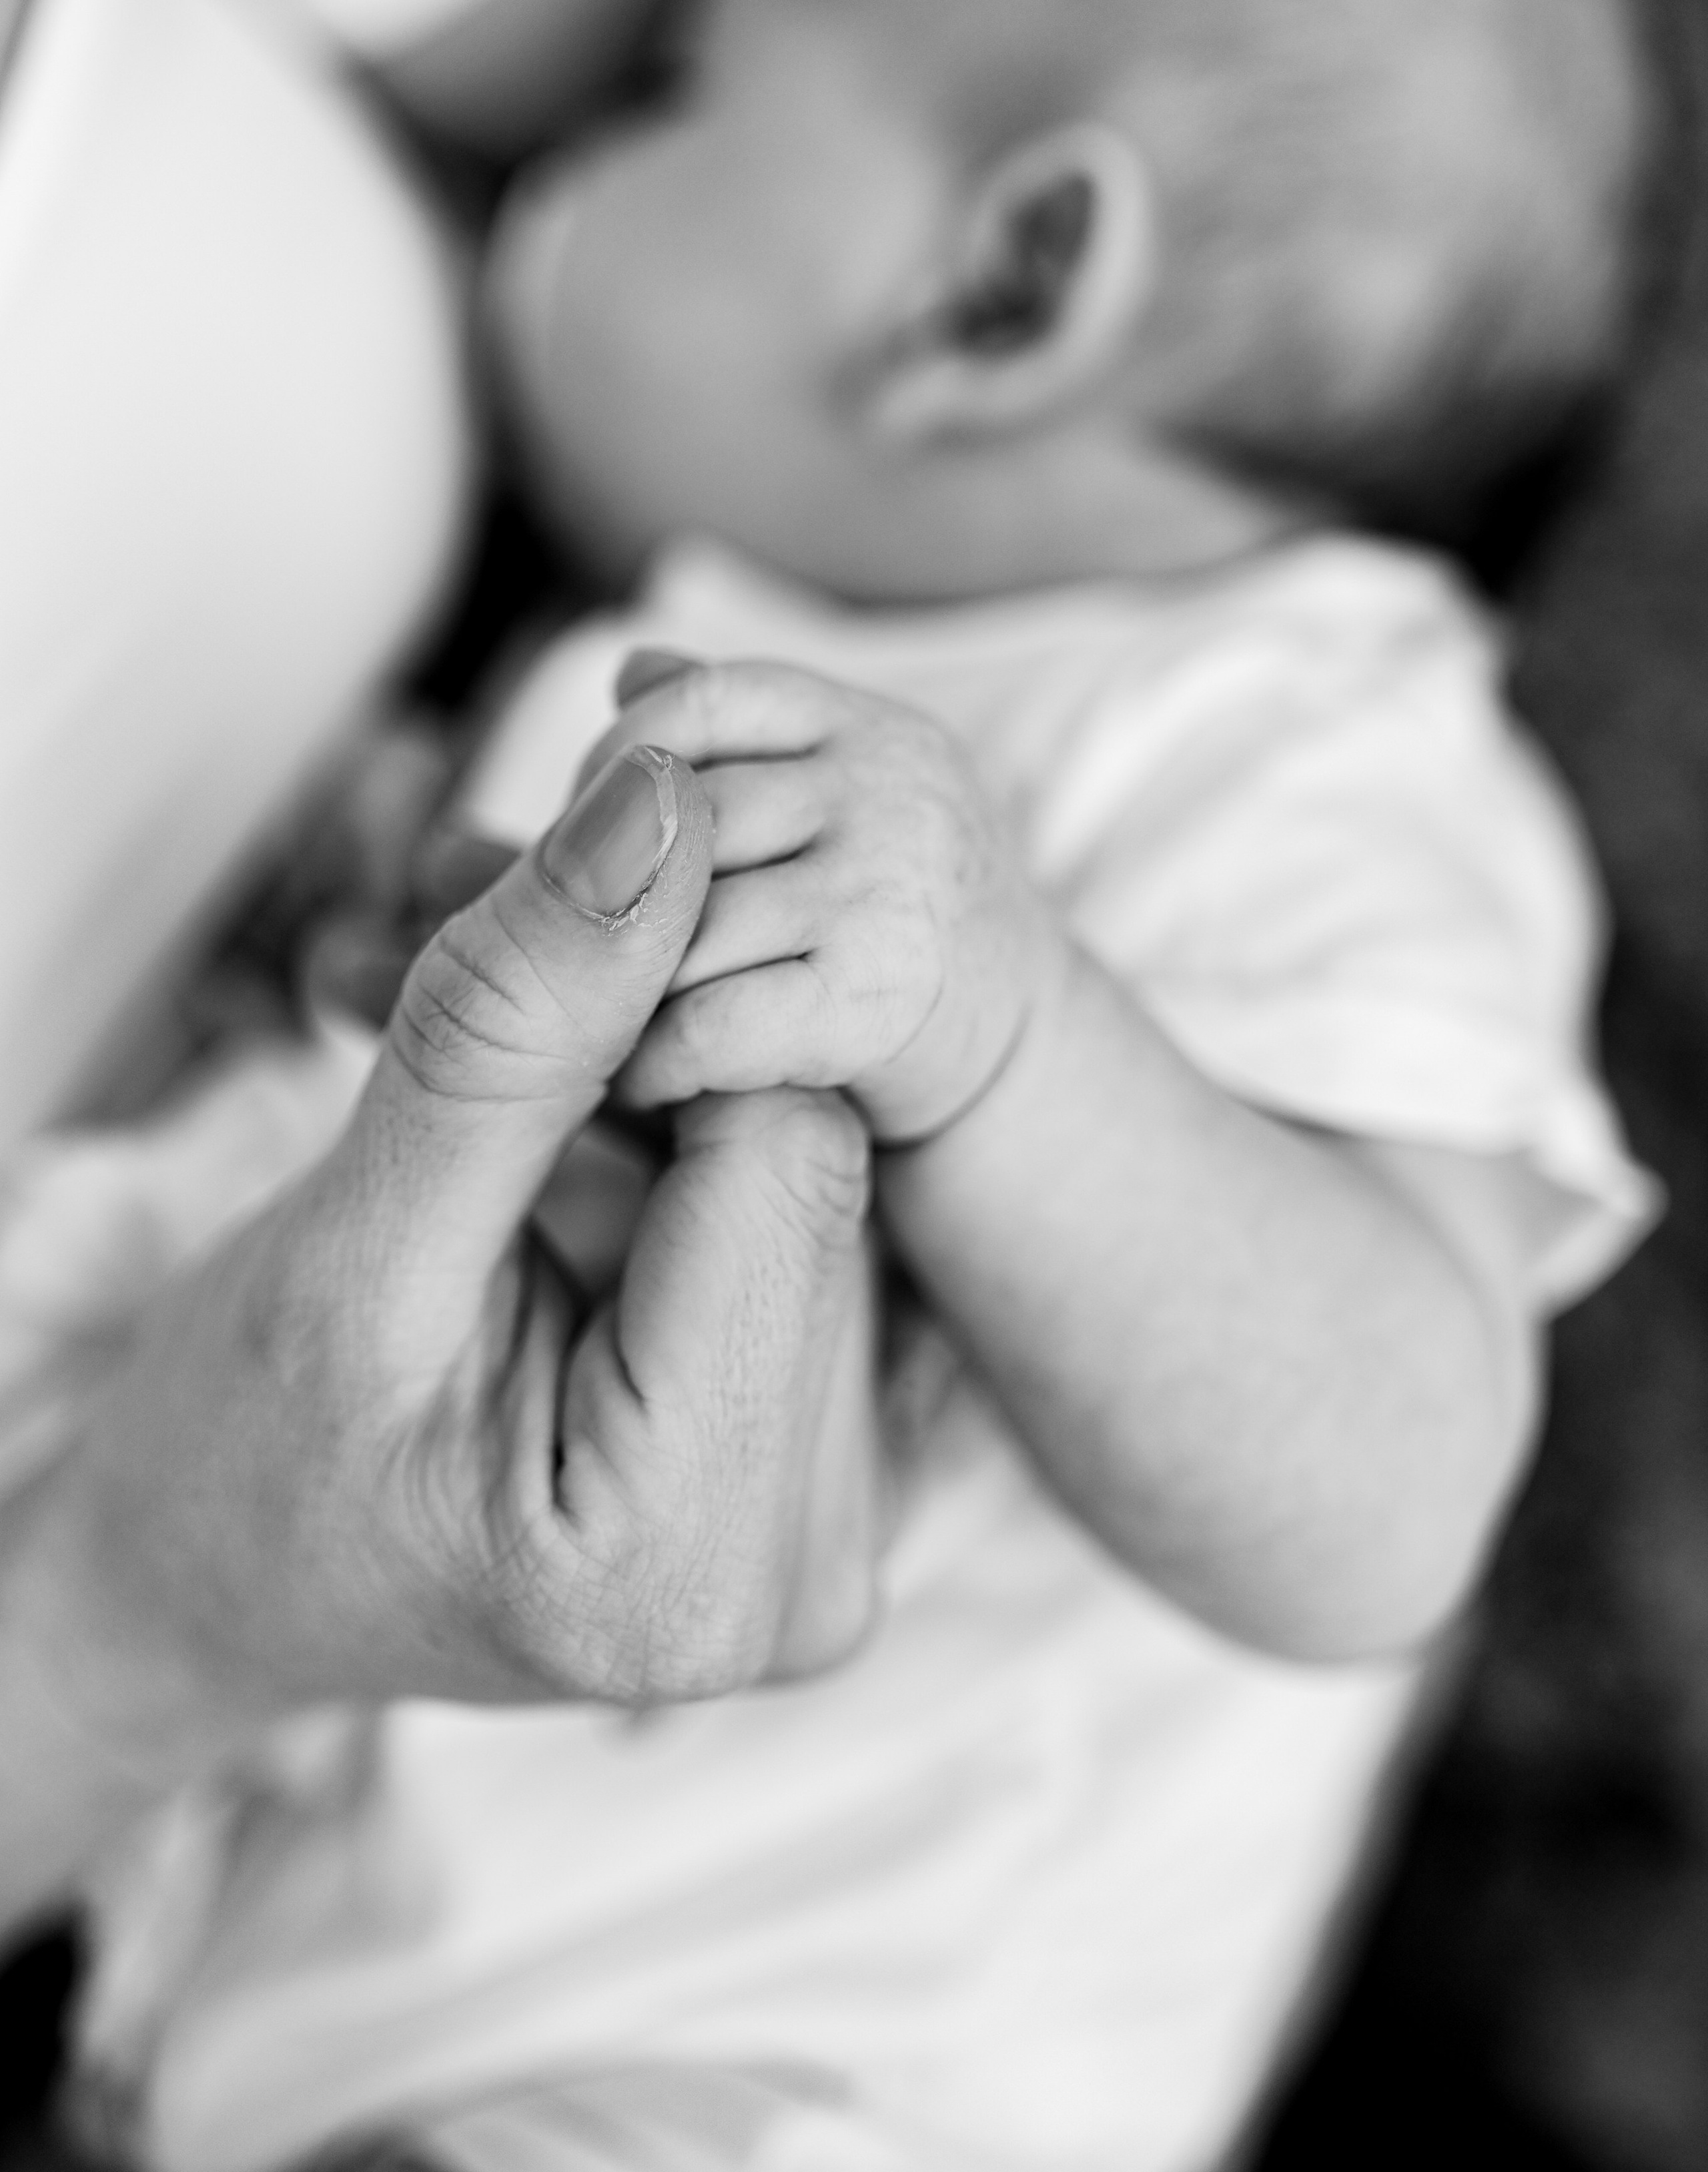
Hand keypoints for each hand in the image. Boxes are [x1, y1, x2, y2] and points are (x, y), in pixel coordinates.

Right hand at [20, 745, 881, 1787]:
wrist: (211, 1581)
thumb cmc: (237, 1462)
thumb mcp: (353, 1245)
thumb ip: (513, 1034)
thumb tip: (663, 805)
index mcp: (689, 1567)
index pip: (787, 1163)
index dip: (665, 1017)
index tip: (518, 936)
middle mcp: (803, 1579)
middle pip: (805, 1176)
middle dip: (630, 1042)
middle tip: (452, 929)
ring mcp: (817, 1532)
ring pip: (787, 1184)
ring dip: (625, 1084)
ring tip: (450, 1043)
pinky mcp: (802, 1473)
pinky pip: (767, 1239)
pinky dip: (645, 1154)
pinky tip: (521, 1128)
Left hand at [580, 656, 1057, 1144]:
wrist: (1018, 1058)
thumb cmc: (886, 926)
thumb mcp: (834, 801)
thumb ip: (737, 741)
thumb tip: (630, 670)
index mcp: (868, 729)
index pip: (704, 701)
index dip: (619, 764)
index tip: (586, 840)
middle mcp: (889, 790)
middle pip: (682, 819)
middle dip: (610, 892)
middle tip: (581, 957)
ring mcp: (886, 890)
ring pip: (683, 925)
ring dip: (622, 993)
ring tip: (603, 1025)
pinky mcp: (876, 1001)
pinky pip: (709, 1021)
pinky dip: (655, 1063)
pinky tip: (645, 1082)